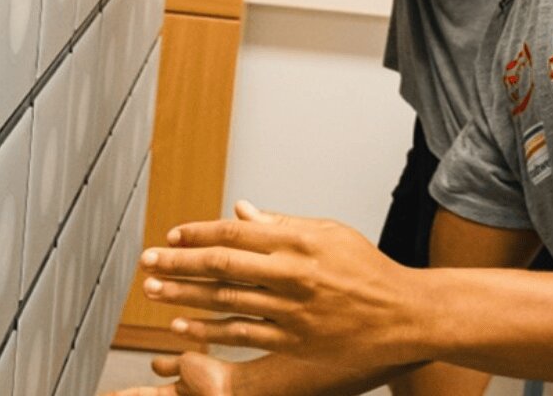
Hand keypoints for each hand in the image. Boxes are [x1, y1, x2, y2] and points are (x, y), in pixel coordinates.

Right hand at [108, 352, 236, 395]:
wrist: (235, 389)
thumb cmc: (218, 377)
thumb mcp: (188, 366)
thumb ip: (171, 366)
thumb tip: (152, 364)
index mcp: (173, 394)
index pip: (139, 394)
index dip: (119, 394)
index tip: (102, 393)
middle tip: (98, 395)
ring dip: (123, 395)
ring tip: (104, 394)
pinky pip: (147, 393)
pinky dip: (131, 394)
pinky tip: (112, 393)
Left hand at [142, 201, 426, 365]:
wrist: (404, 315)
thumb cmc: (368, 270)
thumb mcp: (330, 233)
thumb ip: (282, 224)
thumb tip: (241, 212)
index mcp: (300, 242)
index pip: (236, 233)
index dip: (199, 234)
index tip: (172, 236)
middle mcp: (293, 274)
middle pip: (222, 266)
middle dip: (179, 263)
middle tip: (148, 262)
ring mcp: (291, 311)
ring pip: (226, 301)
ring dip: (184, 295)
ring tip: (154, 290)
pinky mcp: (293, 341)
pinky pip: (241, 334)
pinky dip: (209, 328)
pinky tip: (183, 325)